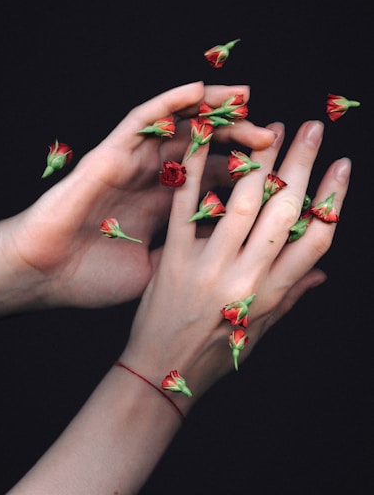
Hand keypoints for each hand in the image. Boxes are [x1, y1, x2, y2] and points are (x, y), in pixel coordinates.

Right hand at [0, 82, 274, 314]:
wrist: (45, 275)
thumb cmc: (93, 277)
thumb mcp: (156, 269)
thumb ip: (188, 255)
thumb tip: (226, 259)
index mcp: (164, 208)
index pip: (211, 181)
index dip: (243, 172)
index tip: (277, 169)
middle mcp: (152, 180)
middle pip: (202, 149)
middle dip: (237, 138)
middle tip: (271, 134)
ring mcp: (132, 163)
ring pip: (177, 126)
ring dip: (210, 110)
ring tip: (244, 98)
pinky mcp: (110, 153)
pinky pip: (141, 119)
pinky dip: (170, 102)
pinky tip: (199, 91)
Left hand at [120, 120, 350, 410]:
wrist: (161, 374)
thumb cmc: (213, 355)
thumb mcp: (259, 334)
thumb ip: (290, 299)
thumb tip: (323, 275)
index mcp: (271, 295)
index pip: (314, 239)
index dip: (332, 198)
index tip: (341, 166)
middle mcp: (245, 278)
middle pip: (282, 211)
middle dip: (301, 164)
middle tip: (312, 128)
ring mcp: (208, 267)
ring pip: (241, 203)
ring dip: (259, 162)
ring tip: (270, 130)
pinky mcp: (173, 260)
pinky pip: (186, 208)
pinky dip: (193, 171)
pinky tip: (203, 142)